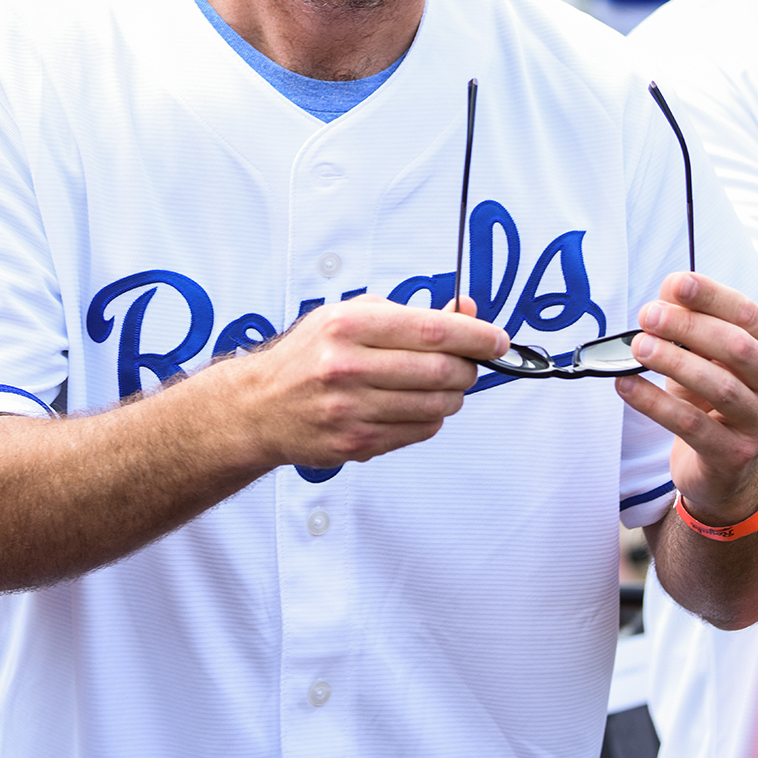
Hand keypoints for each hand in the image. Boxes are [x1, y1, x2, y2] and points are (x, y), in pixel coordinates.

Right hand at [238, 294, 507, 469]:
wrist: (260, 406)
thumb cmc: (309, 356)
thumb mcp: (350, 315)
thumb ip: (408, 314)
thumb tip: (467, 313)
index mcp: (348, 325)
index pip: (432, 330)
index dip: (476, 336)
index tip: (497, 339)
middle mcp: (347, 366)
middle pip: (441, 370)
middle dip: (468, 368)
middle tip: (470, 364)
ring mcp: (351, 409)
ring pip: (436, 406)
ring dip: (452, 396)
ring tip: (442, 385)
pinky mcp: (355, 443)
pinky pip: (419, 432)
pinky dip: (431, 419)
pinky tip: (414, 406)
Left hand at [616, 273, 757, 525]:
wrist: (726, 466)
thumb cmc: (714, 398)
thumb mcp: (707, 357)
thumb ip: (692, 324)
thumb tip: (666, 295)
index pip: (749, 315)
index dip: (712, 296)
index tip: (676, 283)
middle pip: (737, 348)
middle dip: (689, 326)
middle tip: (648, 316)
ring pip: (719, 386)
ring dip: (673, 361)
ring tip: (639, 346)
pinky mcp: (733, 455)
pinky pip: (690, 425)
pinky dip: (653, 402)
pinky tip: (626, 384)